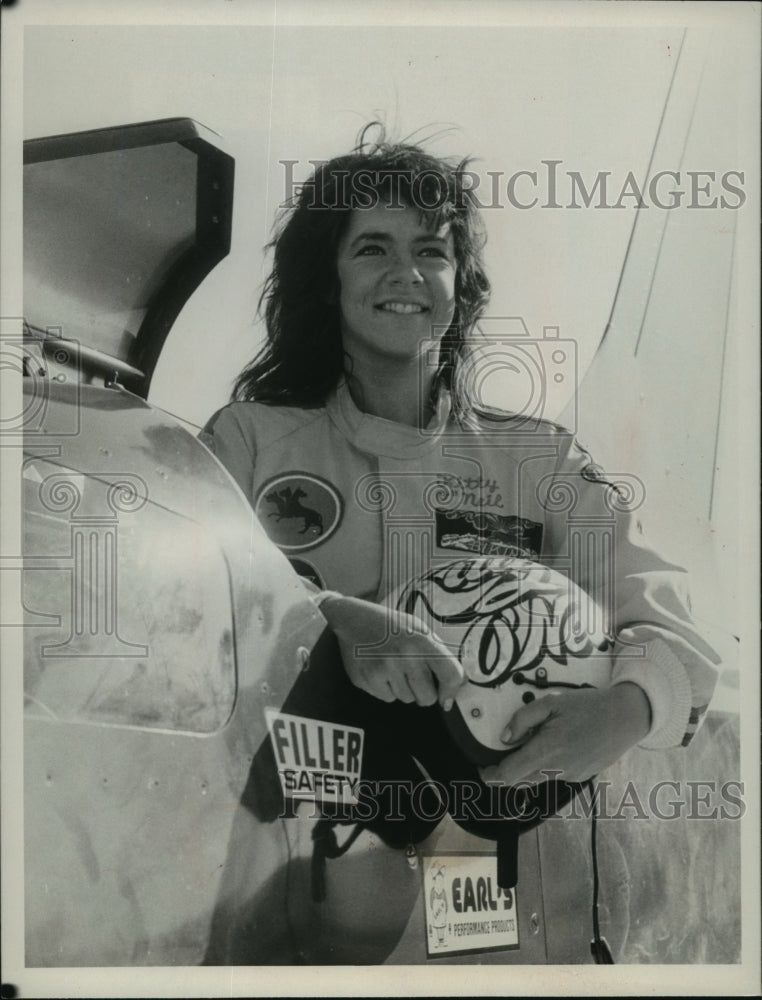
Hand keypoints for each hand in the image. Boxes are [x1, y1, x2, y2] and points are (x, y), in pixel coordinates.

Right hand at [318, 594, 464, 708]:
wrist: (353, 618)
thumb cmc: (392, 625)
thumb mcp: (420, 629)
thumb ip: (440, 654)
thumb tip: (459, 683)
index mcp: (422, 641)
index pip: (450, 674)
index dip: (451, 691)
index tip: (447, 698)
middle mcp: (403, 656)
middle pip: (427, 698)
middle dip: (424, 692)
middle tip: (415, 676)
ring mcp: (383, 669)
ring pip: (407, 700)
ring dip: (405, 689)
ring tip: (394, 667)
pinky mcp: (366, 679)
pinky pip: (388, 699)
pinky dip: (387, 689)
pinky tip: (381, 670)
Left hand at [479, 683, 651, 786]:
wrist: (626, 718)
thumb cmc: (588, 706)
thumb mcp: (552, 702)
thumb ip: (523, 719)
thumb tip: (504, 737)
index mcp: (548, 750)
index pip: (510, 774)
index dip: (490, 775)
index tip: (482, 768)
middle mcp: (558, 769)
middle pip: (520, 783)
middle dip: (505, 774)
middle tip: (498, 757)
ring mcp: (571, 777)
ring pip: (537, 781)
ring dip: (526, 770)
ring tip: (530, 746)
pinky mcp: (580, 778)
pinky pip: (554, 776)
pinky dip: (546, 766)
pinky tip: (555, 746)